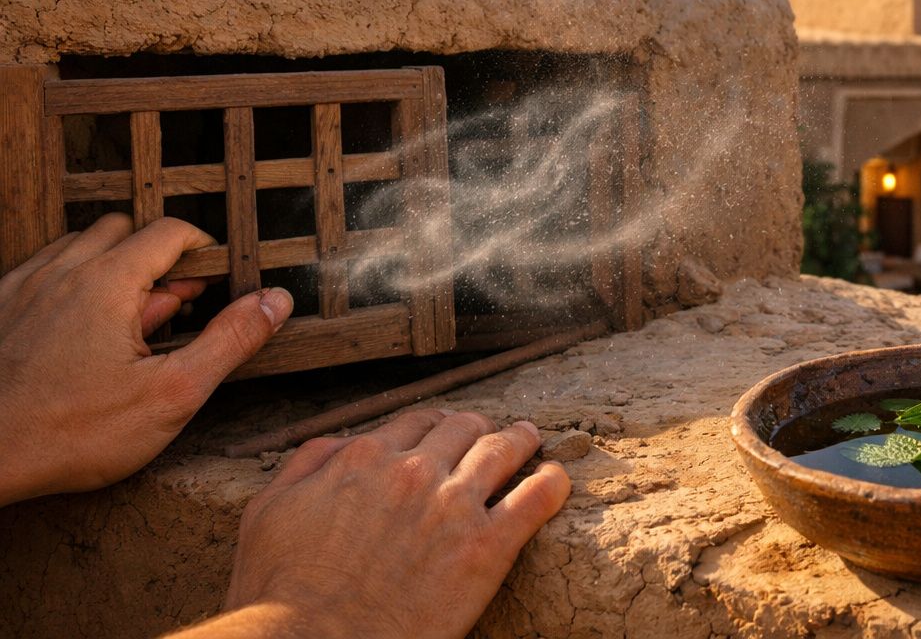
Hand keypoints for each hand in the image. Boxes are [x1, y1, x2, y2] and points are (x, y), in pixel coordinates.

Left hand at [0, 213, 291, 504]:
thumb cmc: (71, 433)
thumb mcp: (172, 393)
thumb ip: (229, 340)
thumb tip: (275, 300)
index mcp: (109, 282)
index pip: (170, 232)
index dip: (203, 248)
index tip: (216, 276)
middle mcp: (62, 271)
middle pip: (124, 229)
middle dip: (156, 257)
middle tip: (175, 305)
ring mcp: (22, 287)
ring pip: (79, 246)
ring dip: (112, 266)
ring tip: (127, 320)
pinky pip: (41, 271)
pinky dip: (70, 283)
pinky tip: (79, 329)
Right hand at [202, 409, 568, 638]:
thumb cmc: (278, 594)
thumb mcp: (269, 513)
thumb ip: (306, 465)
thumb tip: (339, 444)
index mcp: (364, 458)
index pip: (417, 422)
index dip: (437, 425)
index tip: (448, 433)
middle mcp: (412, 471)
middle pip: (464, 427)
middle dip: (480, 428)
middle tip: (493, 435)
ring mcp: (453, 505)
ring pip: (504, 449)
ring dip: (521, 440)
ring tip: (530, 441)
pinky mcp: (486, 546)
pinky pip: (537, 497)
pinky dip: (552, 482)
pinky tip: (557, 481)